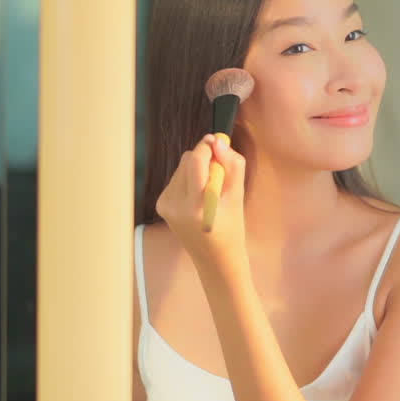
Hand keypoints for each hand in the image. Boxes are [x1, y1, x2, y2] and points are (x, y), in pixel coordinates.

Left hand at [155, 134, 246, 268]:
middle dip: (205, 158)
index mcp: (197, 205)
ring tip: (210, 191)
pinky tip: (199, 197)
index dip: (207, 146)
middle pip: (187, 159)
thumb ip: (233, 166)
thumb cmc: (232, 230)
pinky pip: (176, 178)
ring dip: (197, 170)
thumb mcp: (238, 198)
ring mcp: (165, 205)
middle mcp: (176, 204)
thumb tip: (219, 141)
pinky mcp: (161, 204)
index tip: (220, 142)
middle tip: (221, 173)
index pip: (195, 160)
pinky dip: (190, 180)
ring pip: (181, 167)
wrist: (214, 259)